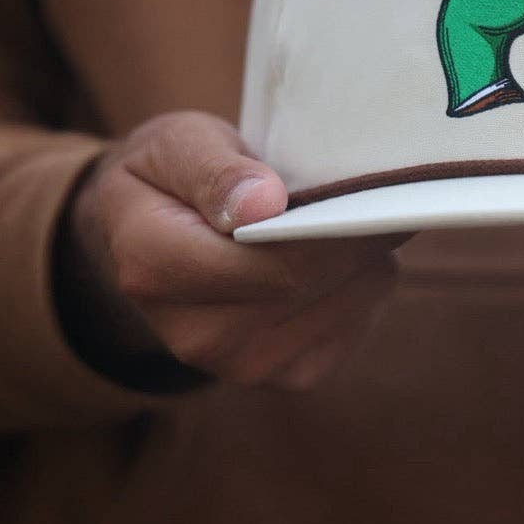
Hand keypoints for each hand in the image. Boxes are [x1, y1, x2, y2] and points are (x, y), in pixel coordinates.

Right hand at [60, 111, 405, 390]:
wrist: (150, 238)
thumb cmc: (169, 178)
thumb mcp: (175, 146)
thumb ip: (213, 171)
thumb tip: (262, 204)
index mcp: (156, 271)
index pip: (271, 263)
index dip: (328, 224)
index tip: (363, 187)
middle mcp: (196, 335)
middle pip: (310, 284)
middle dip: (352, 234)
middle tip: (374, 190)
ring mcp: (243, 366)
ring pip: (346, 304)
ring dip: (362, 259)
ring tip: (340, 220)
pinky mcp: (287, 377)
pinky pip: (355, 326)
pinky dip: (361, 288)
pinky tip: (337, 258)